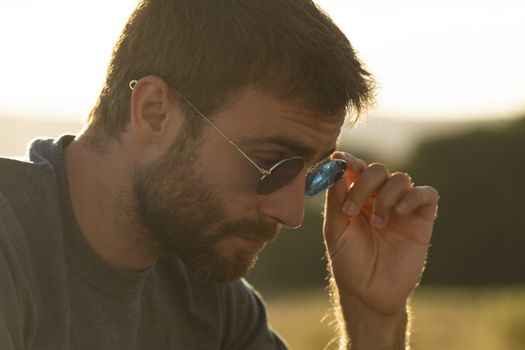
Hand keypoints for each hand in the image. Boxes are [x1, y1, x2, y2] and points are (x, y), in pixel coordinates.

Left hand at [324, 152, 438, 315]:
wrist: (370, 292)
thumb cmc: (349, 261)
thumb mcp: (335, 230)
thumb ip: (335, 199)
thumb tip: (334, 167)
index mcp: (356, 197)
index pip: (355, 169)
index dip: (348, 161)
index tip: (338, 160)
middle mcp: (379, 197)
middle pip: (377, 170)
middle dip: (362, 184)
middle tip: (351, 210)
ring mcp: (401, 207)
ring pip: (400, 179)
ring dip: (385, 197)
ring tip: (377, 224)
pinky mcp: (422, 219)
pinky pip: (426, 194)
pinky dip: (413, 197)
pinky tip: (399, 212)